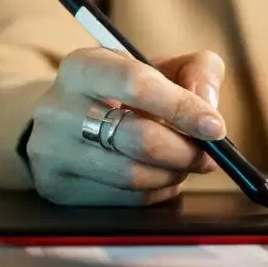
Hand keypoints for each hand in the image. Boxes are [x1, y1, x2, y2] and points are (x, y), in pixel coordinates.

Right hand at [27, 48, 226, 205]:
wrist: (66, 123)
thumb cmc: (126, 94)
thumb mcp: (160, 67)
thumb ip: (198, 71)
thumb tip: (209, 107)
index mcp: (83, 66)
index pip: (138, 84)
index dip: (183, 107)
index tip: (216, 127)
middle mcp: (57, 107)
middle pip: (139, 138)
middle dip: (186, 151)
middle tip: (209, 156)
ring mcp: (51, 151)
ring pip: (132, 175)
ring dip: (173, 174)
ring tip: (183, 165)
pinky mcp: (56, 187)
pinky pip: (123, 200)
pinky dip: (155, 193)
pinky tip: (159, 178)